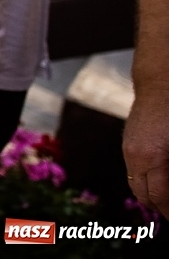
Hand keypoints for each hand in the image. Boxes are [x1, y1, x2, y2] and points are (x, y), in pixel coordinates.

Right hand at [125, 96, 168, 214]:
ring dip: (152, 196)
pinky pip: (134, 172)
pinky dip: (146, 181)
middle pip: (144, 195)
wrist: (159, 84)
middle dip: (161, 207)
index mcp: (151, 157)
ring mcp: (128, 149)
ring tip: (167, 199)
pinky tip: (161, 180)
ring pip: (136, 184)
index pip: (159, 197)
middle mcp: (135, 156)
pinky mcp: (127, 144)